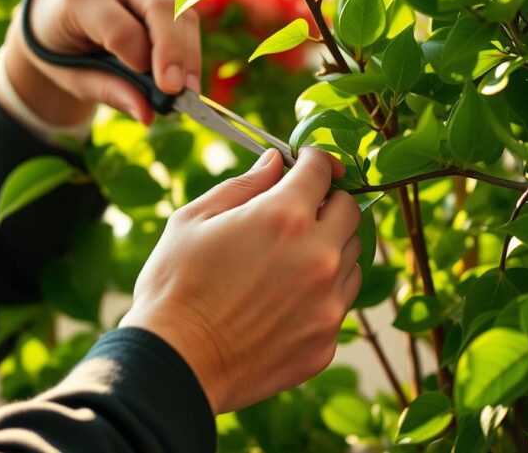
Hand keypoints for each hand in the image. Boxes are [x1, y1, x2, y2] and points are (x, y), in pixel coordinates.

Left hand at [0, 0, 201, 127]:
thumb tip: (148, 114)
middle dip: (176, 51)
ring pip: (181, 11)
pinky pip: (185, 16)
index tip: (156, 90)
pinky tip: (188, 77)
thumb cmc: (60, 46)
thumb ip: (107, 90)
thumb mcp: (70, 75)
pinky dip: (190, 48)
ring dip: (190, 53)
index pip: (120, 28)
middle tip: (181, 90)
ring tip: (189, 91)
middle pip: (160, 8)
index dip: (140, 59)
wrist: (53, 12)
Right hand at [120, 148, 362, 413]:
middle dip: (326, 203)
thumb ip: (244, 185)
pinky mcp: (327, 341)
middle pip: (351, 211)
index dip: (312, 161)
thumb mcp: (194, 220)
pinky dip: (322, 293)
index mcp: (284, 217)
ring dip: (329, 248)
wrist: (175, 365)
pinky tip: (283, 300)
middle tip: (297, 212)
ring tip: (287, 261)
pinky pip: (340, 302)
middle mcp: (318, 256)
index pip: (321, 170)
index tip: (306, 165)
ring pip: (352, 257)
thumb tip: (275, 162)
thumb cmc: (174, 288)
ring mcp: (328, 303)